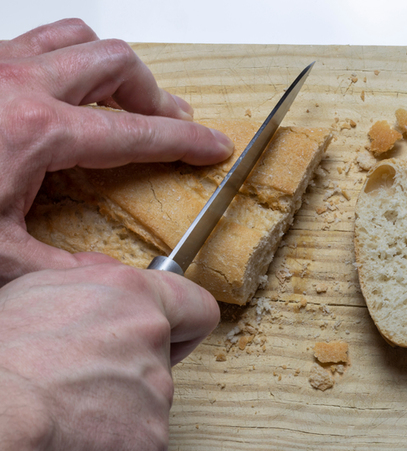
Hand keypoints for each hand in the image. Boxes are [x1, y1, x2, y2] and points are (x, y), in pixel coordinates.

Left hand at [0, 18, 234, 283]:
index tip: (216, 146)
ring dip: (113, 68)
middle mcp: (19, 85)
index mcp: (37, 133)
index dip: (188, 142)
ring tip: (126, 101)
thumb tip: (110, 285)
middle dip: (156, 96)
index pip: (138, 133)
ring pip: (79, 39)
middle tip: (170, 127)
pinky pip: (35, 40)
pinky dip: (66, 59)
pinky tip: (63, 91)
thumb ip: (63, 269)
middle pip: (118, 65)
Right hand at [0, 258, 219, 450]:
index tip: (171, 338)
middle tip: (78, 388)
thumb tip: (101, 282)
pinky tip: (67, 450)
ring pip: (143, 411)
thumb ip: (90, 290)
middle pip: (159, 365)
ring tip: (59, 419)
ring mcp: (157, 393)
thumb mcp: (39, 294)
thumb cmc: (0, 361)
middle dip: (125, 380)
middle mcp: (151, 339)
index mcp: (130, 295)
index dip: (182, 327)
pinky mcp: (151, 443)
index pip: (195, 307)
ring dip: (111, 420)